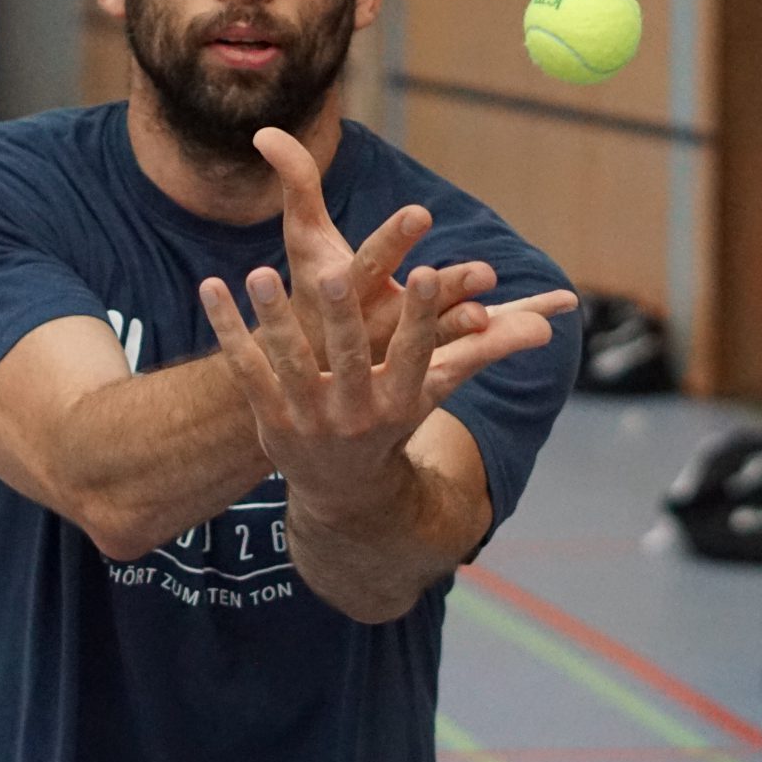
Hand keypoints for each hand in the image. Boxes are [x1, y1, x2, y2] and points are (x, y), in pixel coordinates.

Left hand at [200, 256, 575, 517]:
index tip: (431, 273)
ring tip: (260, 271)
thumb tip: (550, 326)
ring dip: (273, 318)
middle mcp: (357, 413)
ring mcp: (310, 419)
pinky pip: (245, 368)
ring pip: (290, 363)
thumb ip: (483, 351)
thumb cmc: (394, 417)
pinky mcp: (269, 419)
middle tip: (335, 274)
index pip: (417, 354)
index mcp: (400, 400)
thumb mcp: (435, 390)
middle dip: (343, 319)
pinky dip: (228, 329)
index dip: (425, 316)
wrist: (342, 489)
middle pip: (350, 360)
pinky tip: (211, 287)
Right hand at [258, 126, 499, 359]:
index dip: (395, 239)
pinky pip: (477, 346)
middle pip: (412, 305)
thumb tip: (264, 132)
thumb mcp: (303, 238)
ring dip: (470, 325)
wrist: (309, 378)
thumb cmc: (312, 288)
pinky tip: (555, 313)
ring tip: (498, 313)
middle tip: (482, 272)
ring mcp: (404, 348)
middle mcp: (375, 322)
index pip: (370, 260)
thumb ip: (297, 183)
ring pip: (443, 335)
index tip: (421, 213)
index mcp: (346, 288)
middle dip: (446, 290)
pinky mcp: (433, 362)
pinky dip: (516, 327)